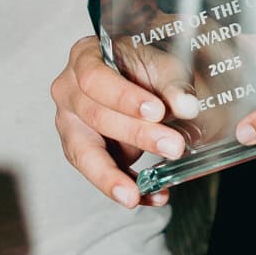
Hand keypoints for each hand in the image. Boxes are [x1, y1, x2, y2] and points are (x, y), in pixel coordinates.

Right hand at [50, 33, 183, 207]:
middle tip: (173, 146)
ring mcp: (71, 124)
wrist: (138, 81)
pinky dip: (130, 186)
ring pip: (86, 153)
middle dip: (136, 135)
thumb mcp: (163, 65)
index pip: (95, 79)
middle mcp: (69, 91)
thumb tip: (186, 106)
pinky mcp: (83, 152)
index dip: (124, 97)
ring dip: (115, 176)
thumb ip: (173, 84)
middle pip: (95, 116)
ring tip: (135, 196)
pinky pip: (102, 173)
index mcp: (84, 59)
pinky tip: (153, 195)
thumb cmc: (143, 66)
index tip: (157, 111)